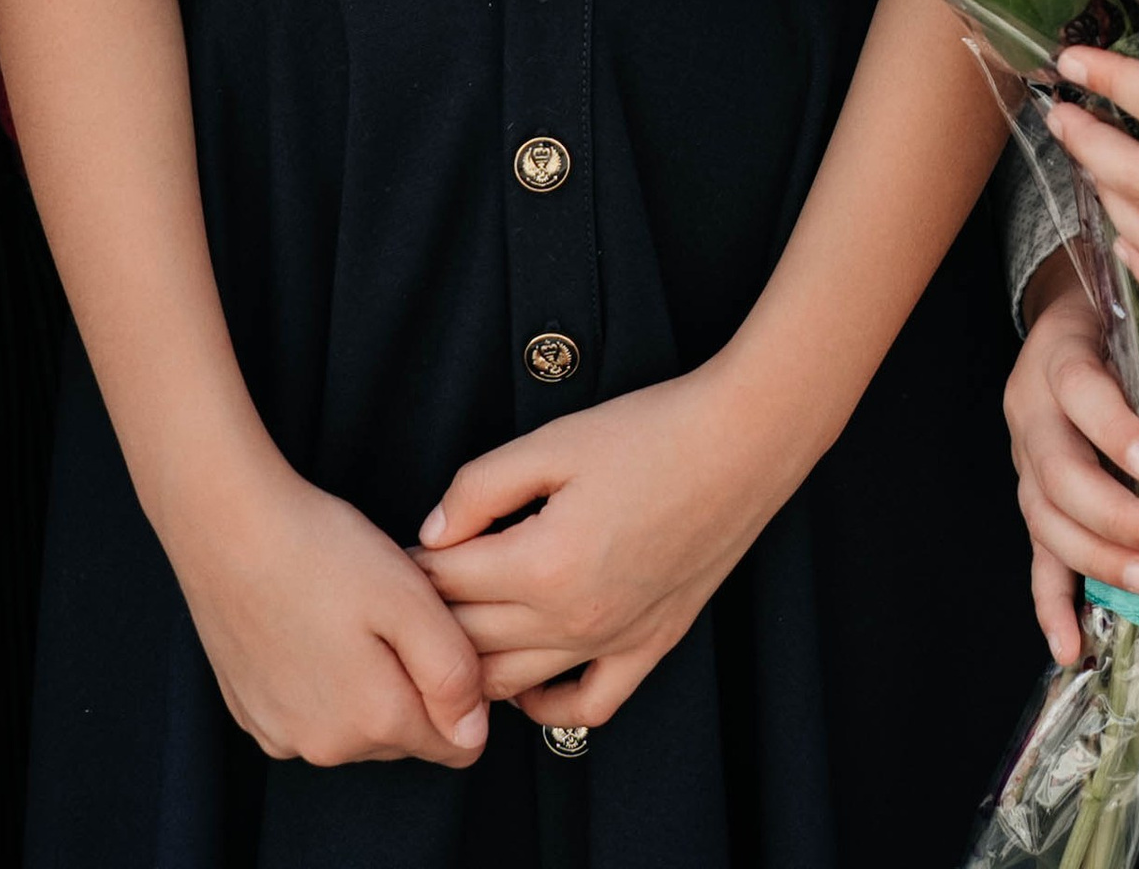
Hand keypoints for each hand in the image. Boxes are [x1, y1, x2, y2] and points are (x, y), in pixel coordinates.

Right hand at [168, 457, 488, 769]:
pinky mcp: (251, 715)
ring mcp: (281, 734)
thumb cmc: (322, 552)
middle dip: (412, 683)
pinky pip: (312, 714)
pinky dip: (321, 681)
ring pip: (358, 725)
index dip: (462, 688)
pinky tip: (310, 626)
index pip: (456, 744)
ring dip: (367, 683)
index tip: (438, 634)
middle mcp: (326, 746)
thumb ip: (453, 673)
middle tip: (391, 614)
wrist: (228, 527)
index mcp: (375, 721)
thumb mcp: (411, 598)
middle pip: (406, 735)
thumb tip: (473, 735)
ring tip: (349, 614)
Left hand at [415, 362, 787, 734]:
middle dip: (433, 612)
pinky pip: (588, 706)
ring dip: (473, 661)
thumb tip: (432, 532)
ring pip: (514, 681)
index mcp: (543, 562)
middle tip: (413, 591)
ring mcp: (614, 640)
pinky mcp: (651, 644)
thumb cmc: (651, 430)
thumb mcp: (554, 441)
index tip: (397, 552)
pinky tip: (525, 683)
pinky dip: (546, 707)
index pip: (450, 581)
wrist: (742, 442)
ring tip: (453, 630)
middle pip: (471, 636)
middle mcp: (574, 618)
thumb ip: (480, 487)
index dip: (415, 564)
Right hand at [1005, 251, 1138, 667]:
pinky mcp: (1032, 502)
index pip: (1079, 390)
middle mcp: (1032, 412)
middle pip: (1060, 473)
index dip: (1114, 428)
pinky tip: (1072, 646)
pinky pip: (1037, 559)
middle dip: (1116, 514)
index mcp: (1059, 356)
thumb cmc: (1117, 327)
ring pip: (1047, 520)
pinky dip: (1053, 606)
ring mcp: (1025, 462)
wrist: (1066, 324)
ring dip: (1098, 559)